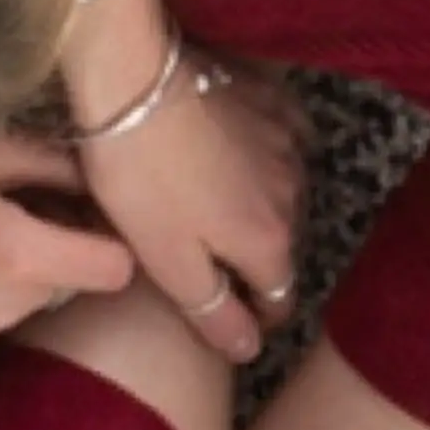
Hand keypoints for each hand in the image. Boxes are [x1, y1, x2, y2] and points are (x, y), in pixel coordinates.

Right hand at [0, 133, 138, 360]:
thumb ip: (51, 163)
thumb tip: (100, 169)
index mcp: (22, 258)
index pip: (117, 269)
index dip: (110, 237)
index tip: (86, 210)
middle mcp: (4, 311)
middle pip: (68, 284)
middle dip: (54, 247)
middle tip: (14, 201)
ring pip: (23, 302)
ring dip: (11, 271)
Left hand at [75, 51, 307, 362]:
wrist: (135, 78)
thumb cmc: (142, 179)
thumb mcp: (169, 262)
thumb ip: (215, 313)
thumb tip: (251, 351)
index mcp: (269, 244)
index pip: (279, 300)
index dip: (254, 316)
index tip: (226, 314)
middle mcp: (294, 197)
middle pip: (281, 248)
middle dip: (252, 260)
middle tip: (202, 253)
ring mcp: (288, 145)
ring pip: (282, 196)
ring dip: (257, 207)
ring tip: (209, 201)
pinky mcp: (273, 103)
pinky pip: (282, 143)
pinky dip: (263, 156)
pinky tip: (231, 150)